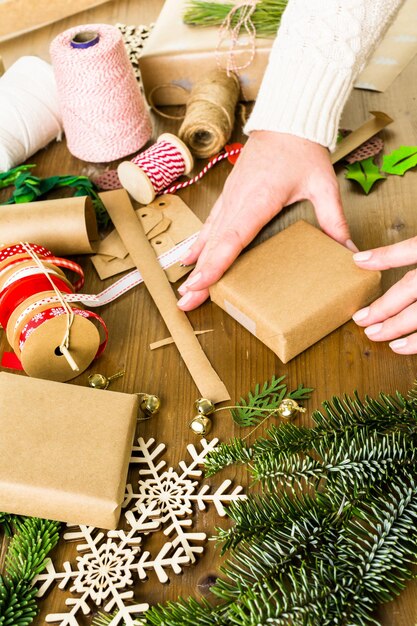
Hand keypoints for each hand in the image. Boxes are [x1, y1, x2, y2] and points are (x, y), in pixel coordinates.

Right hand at [177, 130, 354, 310]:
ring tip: (185, 291)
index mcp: (257, 201)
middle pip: (213, 247)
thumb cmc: (301, 149)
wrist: (286, 120)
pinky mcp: (229, 196)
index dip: (213, 265)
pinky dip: (198, 245)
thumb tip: (349, 248)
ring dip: (195, 265)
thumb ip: (334, 220)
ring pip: (207, 239)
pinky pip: (210, 225)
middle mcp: (237, 202)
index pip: (231, 240)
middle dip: (198, 277)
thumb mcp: (323, 185)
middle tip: (186, 303)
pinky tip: (189, 258)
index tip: (198, 285)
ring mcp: (229, 199)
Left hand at [353, 238, 416, 353]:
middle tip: (359, 318)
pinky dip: (416, 342)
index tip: (357, 260)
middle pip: (412, 287)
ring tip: (373, 334)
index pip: (415, 248)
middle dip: (384, 305)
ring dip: (396, 326)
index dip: (386, 255)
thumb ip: (414, 248)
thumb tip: (373, 254)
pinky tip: (399, 347)